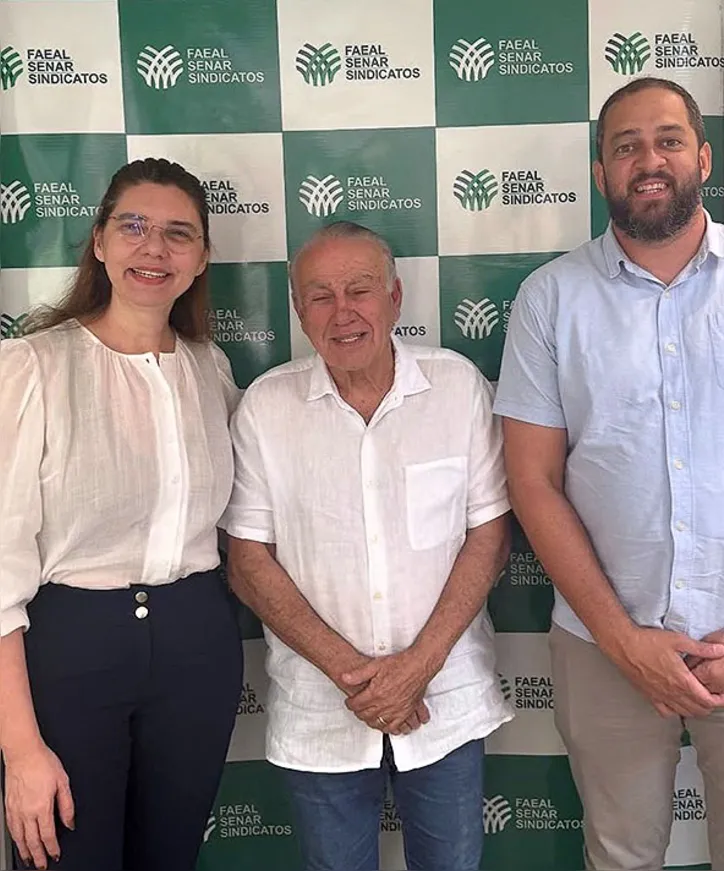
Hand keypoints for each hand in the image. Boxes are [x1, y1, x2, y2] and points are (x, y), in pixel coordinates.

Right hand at [3, 743, 74, 869]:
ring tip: (29, 860)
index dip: (52, 848)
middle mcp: (27, 812)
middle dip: (39, 856)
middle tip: (43, 865)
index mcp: (42, 806)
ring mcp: (16, 810)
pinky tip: (18, 842)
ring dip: (25, 851)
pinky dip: (15, 839)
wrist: (23, 753)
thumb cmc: (43, 763)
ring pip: (19, 838)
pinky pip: (11, 828)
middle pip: (33, 841)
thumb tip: (70, 822)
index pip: (47, 835)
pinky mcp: (9, 806)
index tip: (55, 855)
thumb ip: (67, 805)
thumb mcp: (63, 782)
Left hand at [339, 650, 433, 734]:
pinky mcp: (406, 712)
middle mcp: (385, 704)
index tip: (349, 702)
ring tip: (368, 716)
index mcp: (375, 693)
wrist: (418, 665)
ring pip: (378, 723)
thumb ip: (358, 674)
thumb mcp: (375, 665)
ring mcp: (396, 710)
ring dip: (370, 721)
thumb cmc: (399, 664)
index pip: (357, 704)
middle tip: (357, 709)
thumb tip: (344, 678)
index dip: (350, 703)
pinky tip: (384, 724)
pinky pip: (394, 727)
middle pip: (366, 715)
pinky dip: (387, 728)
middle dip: (359, 713)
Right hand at [604, 627, 723, 716]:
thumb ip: (701, 648)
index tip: (721, 694)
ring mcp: (660, 696)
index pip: (707, 700)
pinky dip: (675, 712)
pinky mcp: (650, 696)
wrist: (623, 644)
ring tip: (698, 700)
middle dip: (709, 705)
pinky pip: (666, 712)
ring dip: (695, 710)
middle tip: (712, 696)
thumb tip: (719, 650)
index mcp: (682, 680)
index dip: (718, 699)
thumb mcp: (678, 640)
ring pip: (684, 713)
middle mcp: (672, 692)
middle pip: (698, 710)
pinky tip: (677, 703)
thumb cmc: (647, 641)